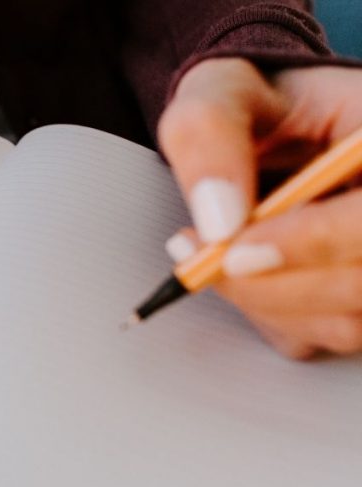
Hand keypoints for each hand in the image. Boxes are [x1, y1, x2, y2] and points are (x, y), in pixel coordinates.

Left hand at [158, 59, 361, 358]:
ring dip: (265, 300)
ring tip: (209, 254)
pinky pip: (324, 337)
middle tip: (197, 255)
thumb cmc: (255, 104)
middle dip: (270, 281)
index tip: (235, 249)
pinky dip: (271, 316)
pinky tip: (243, 272)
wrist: (267, 128)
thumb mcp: (219, 92)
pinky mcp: (360, 298)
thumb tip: (219, 221)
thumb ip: (209, 136)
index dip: (314, 240)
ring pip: (348, 321)